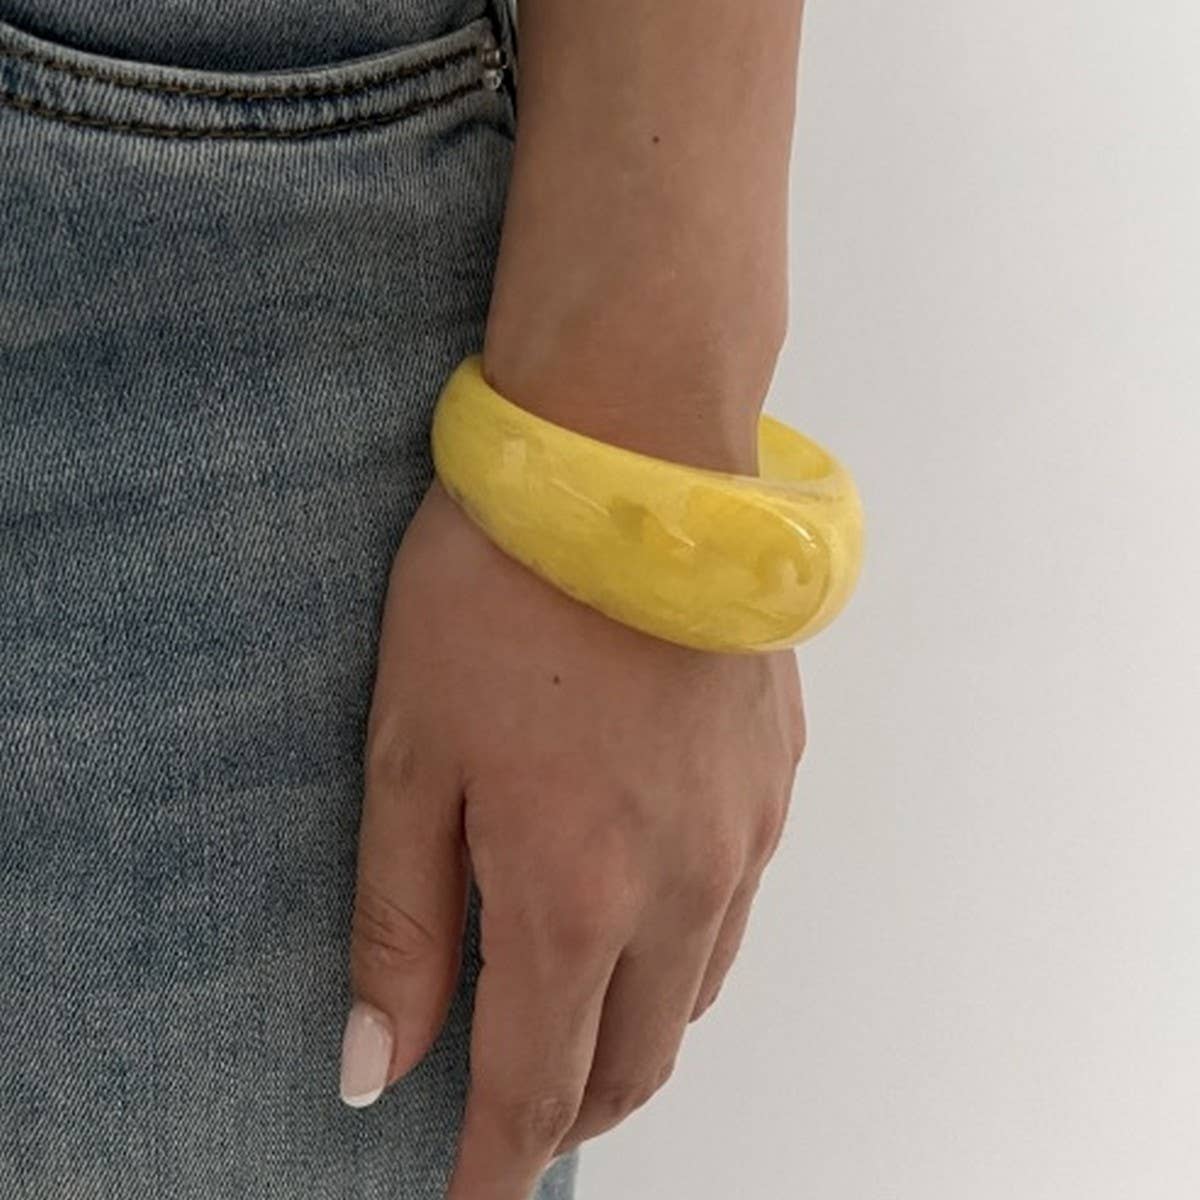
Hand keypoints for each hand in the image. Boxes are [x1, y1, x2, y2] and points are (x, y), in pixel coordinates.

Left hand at [341, 478, 804, 1197]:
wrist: (632, 463)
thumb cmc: (502, 591)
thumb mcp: (411, 751)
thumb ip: (399, 920)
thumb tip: (379, 1064)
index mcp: (572, 889)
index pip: (534, 1085)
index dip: (496, 1165)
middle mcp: (681, 883)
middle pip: (634, 1059)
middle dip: (569, 1109)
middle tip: (516, 1113)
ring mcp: (745, 832)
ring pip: (697, 992)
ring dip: (634, 1033)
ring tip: (578, 1023)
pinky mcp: (777, 777)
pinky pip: (737, 907)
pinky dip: (686, 950)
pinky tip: (649, 913)